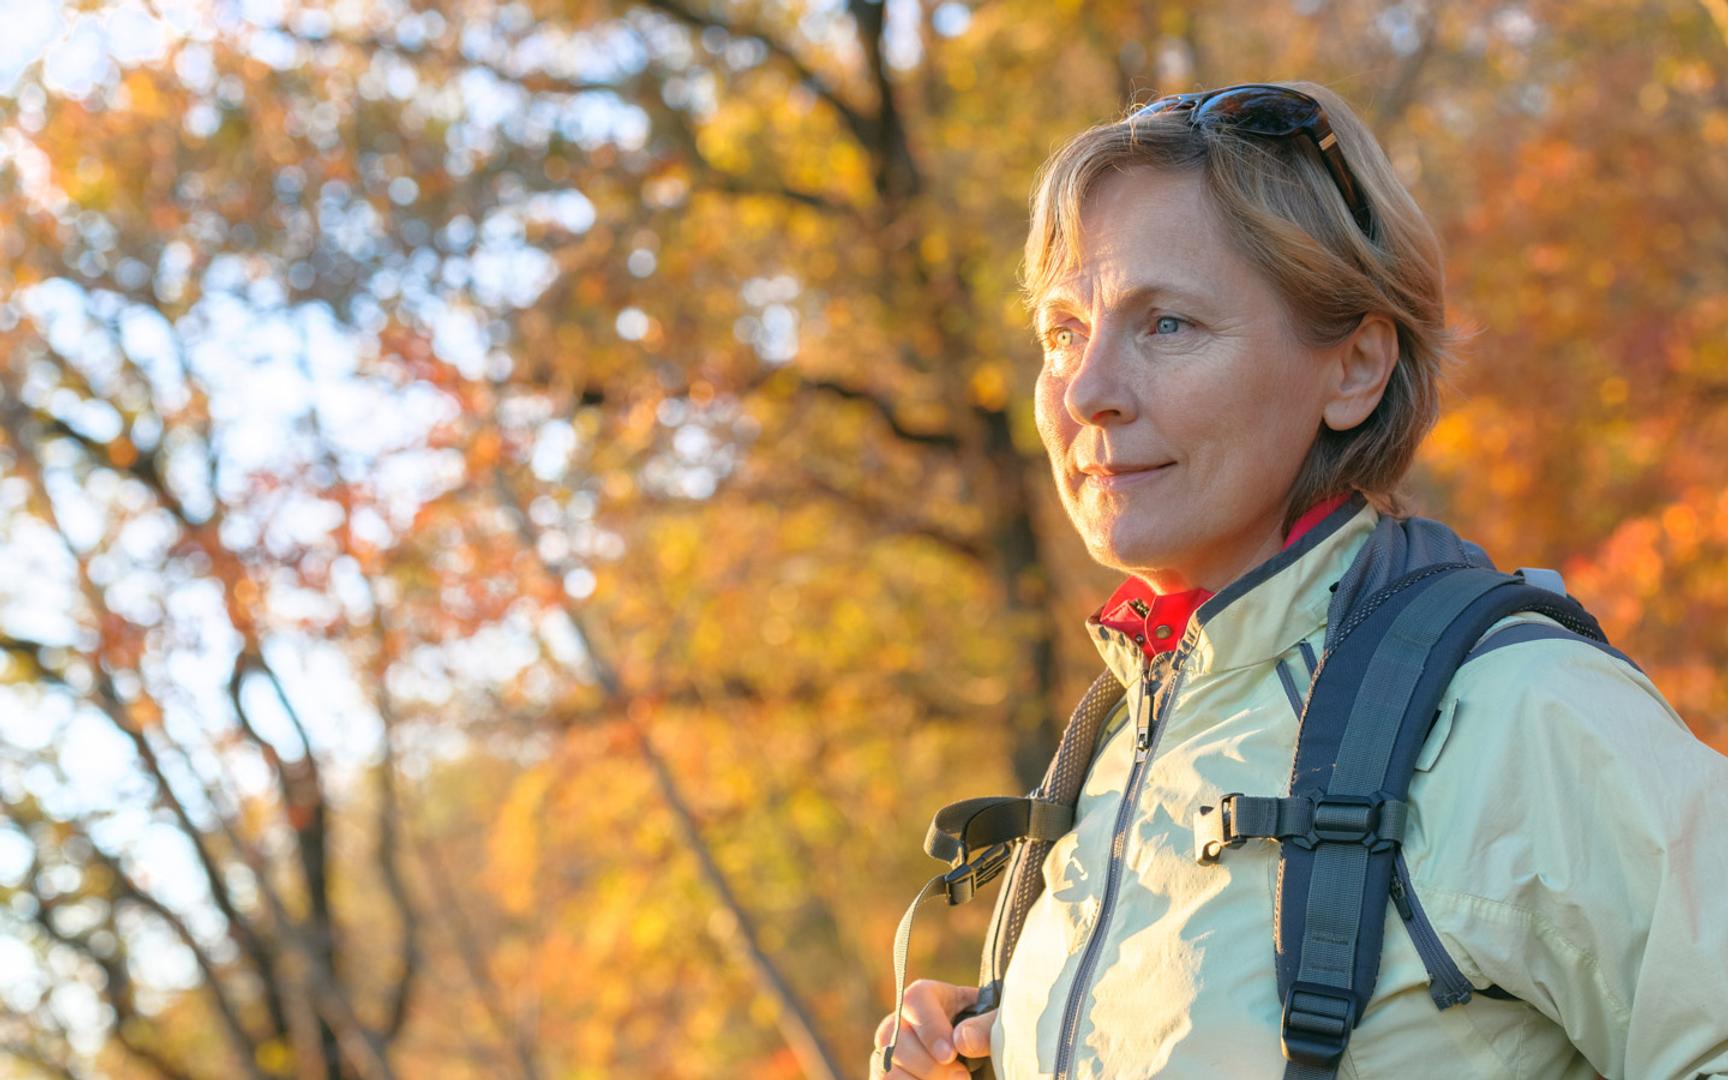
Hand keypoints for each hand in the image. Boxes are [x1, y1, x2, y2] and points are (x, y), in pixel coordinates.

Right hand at [870, 979, 996, 1078]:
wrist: (978, 1059)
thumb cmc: (984, 1037)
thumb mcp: (992, 1025)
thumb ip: (984, 1028)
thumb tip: (962, 1042)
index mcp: (925, 997)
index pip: (915, 1001)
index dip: (930, 1029)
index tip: (951, 1054)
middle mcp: (899, 1020)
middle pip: (894, 1039)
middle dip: (930, 1067)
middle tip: (962, 1077)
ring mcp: (887, 1051)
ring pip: (887, 1069)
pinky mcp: (885, 1075)